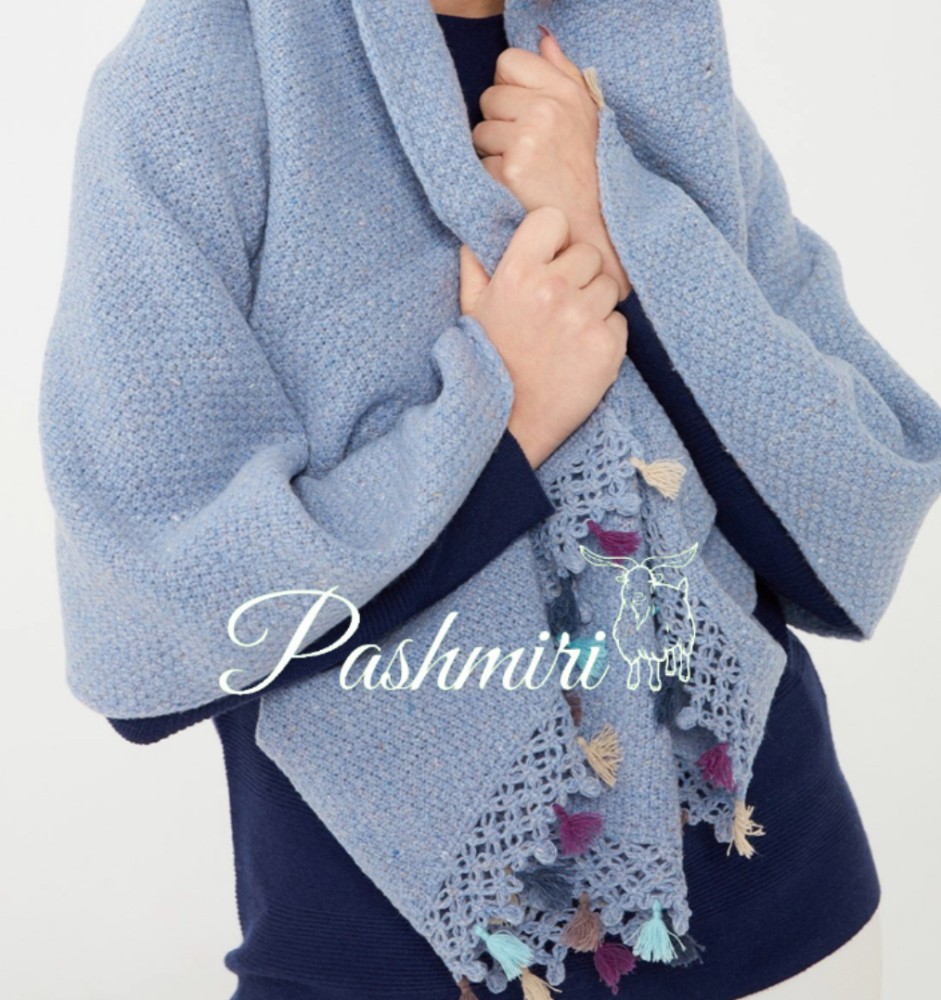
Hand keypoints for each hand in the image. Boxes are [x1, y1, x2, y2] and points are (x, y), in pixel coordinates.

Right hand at [459, 206, 627, 468]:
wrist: (508, 425)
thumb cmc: (486, 363)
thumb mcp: (471, 311)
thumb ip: (476, 266)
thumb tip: (477, 233)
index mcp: (516, 273)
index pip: (553, 220)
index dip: (554, 239)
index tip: (549, 260)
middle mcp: (552, 290)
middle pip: (589, 253)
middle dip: (578, 275)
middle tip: (558, 307)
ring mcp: (582, 318)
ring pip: (609, 286)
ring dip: (594, 305)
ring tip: (568, 333)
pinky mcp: (607, 347)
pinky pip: (620, 321)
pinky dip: (605, 336)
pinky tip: (579, 354)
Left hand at [471, 27, 631, 298]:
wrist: (596, 229)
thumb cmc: (590, 174)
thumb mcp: (588, 116)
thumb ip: (563, 74)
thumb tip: (540, 39)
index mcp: (566, 92)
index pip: (508, 62)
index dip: (509, 89)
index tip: (524, 114)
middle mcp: (547, 110)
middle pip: (489, 98)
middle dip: (499, 124)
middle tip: (526, 152)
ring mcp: (527, 140)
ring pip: (479, 133)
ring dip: (493, 154)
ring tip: (523, 173)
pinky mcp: (511, 171)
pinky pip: (481, 164)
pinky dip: (493, 180)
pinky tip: (518, 191)